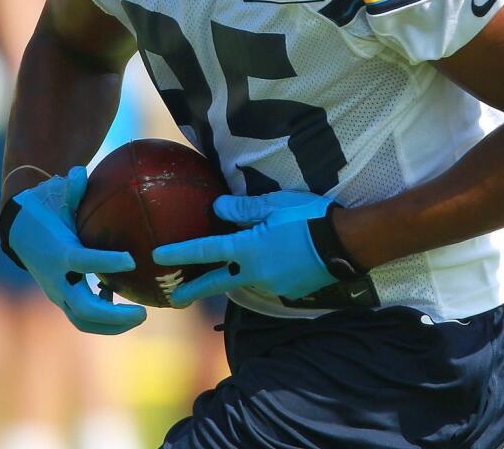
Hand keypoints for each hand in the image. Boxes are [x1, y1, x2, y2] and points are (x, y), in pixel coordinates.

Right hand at [3, 166, 145, 333]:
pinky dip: (103, 315)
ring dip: (112, 324)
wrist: (19, 230)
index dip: (106, 262)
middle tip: (143, 312)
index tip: (131, 260)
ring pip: (82, 319)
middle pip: (82, 307)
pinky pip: (83, 316)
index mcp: (57, 251)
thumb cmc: (45, 208)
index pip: (82, 261)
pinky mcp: (63, 297)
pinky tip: (120, 300)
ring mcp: (58, 291)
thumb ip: (71, 187)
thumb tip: (80, 171)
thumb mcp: (55, 194)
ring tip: (140, 315)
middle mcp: (55, 278)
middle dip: (113, 315)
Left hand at [152, 191, 337, 305]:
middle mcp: (255, 272)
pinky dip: (259, 277)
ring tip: (219, 277)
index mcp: (248, 249)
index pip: (206, 251)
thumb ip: (243, 209)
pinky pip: (266, 285)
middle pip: (216, 283)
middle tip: (174, 297)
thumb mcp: (275, 205)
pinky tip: (266, 269)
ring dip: (229, 280)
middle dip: (193, 289)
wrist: (346, 243)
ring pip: (243, 283)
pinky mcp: (288, 292)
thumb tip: (216, 209)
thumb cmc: (310, 217)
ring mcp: (272, 286)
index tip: (157, 256)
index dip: (180, 253)